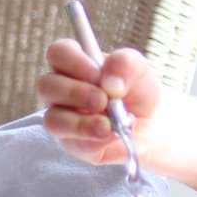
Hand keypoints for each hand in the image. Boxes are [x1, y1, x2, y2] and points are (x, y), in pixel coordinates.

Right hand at [37, 42, 162, 165]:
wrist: (151, 126)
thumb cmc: (137, 92)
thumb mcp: (140, 70)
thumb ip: (126, 64)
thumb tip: (109, 83)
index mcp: (76, 64)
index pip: (58, 53)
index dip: (73, 62)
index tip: (97, 74)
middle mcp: (63, 90)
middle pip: (46, 85)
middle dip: (75, 93)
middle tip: (103, 100)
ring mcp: (64, 119)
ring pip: (52, 119)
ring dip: (81, 122)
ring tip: (108, 124)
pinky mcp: (73, 144)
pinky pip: (73, 143)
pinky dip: (96, 138)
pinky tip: (114, 134)